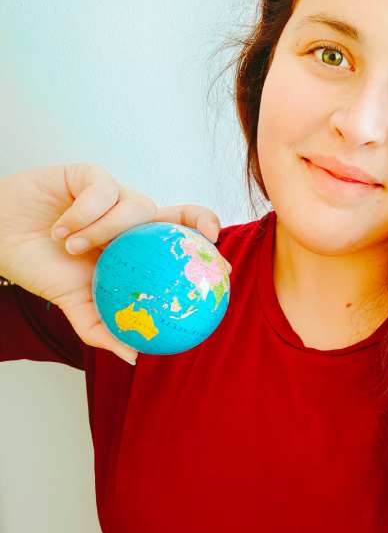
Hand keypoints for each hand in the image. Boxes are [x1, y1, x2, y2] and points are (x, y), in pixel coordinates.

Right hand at [0, 163, 230, 362]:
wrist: (0, 239)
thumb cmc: (41, 267)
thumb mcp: (74, 303)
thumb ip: (103, 328)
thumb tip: (134, 357)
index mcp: (133, 247)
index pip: (176, 241)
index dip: (204, 249)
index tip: (220, 265)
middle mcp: (128, 219)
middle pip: (174, 212)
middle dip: (198, 219)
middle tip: (206, 237)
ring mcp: (112, 196)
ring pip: (135, 205)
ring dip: (104, 230)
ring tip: (73, 248)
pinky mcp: (88, 175)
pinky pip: (102, 191)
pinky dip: (82, 215)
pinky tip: (60, 230)